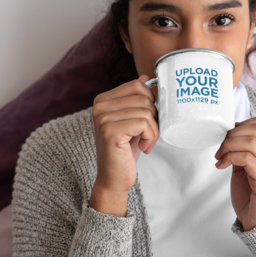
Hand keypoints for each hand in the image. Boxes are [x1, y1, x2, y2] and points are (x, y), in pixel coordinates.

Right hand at [90, 76, 158, 215]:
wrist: (114, 178)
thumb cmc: (125, 151)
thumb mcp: (132, 120)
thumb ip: (136, 100)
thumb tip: (145, 78)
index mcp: (103, 100)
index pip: (138, 85)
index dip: (151, 102)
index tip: (146, 121)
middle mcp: (100, 106)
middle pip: (144, 97)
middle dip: (153, 117)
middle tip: (146, 134)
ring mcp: (103, 118)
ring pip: (147, 111)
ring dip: (153, 130)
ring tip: (144, 142)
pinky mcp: (110, 131)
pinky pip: (144, 123)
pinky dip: (151, 136)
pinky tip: (143, 147)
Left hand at [215, 117, 255, 230]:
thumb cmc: (250, 196)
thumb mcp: (243, 167)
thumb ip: (240, 151)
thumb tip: (230, 134)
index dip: (239, 126)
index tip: (226, 138)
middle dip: (232, 135)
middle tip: (220, 149)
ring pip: (251, 142)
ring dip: (229, 147)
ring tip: (220, 158)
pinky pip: (249, 159)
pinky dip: (231, 158)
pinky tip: (222, 166)